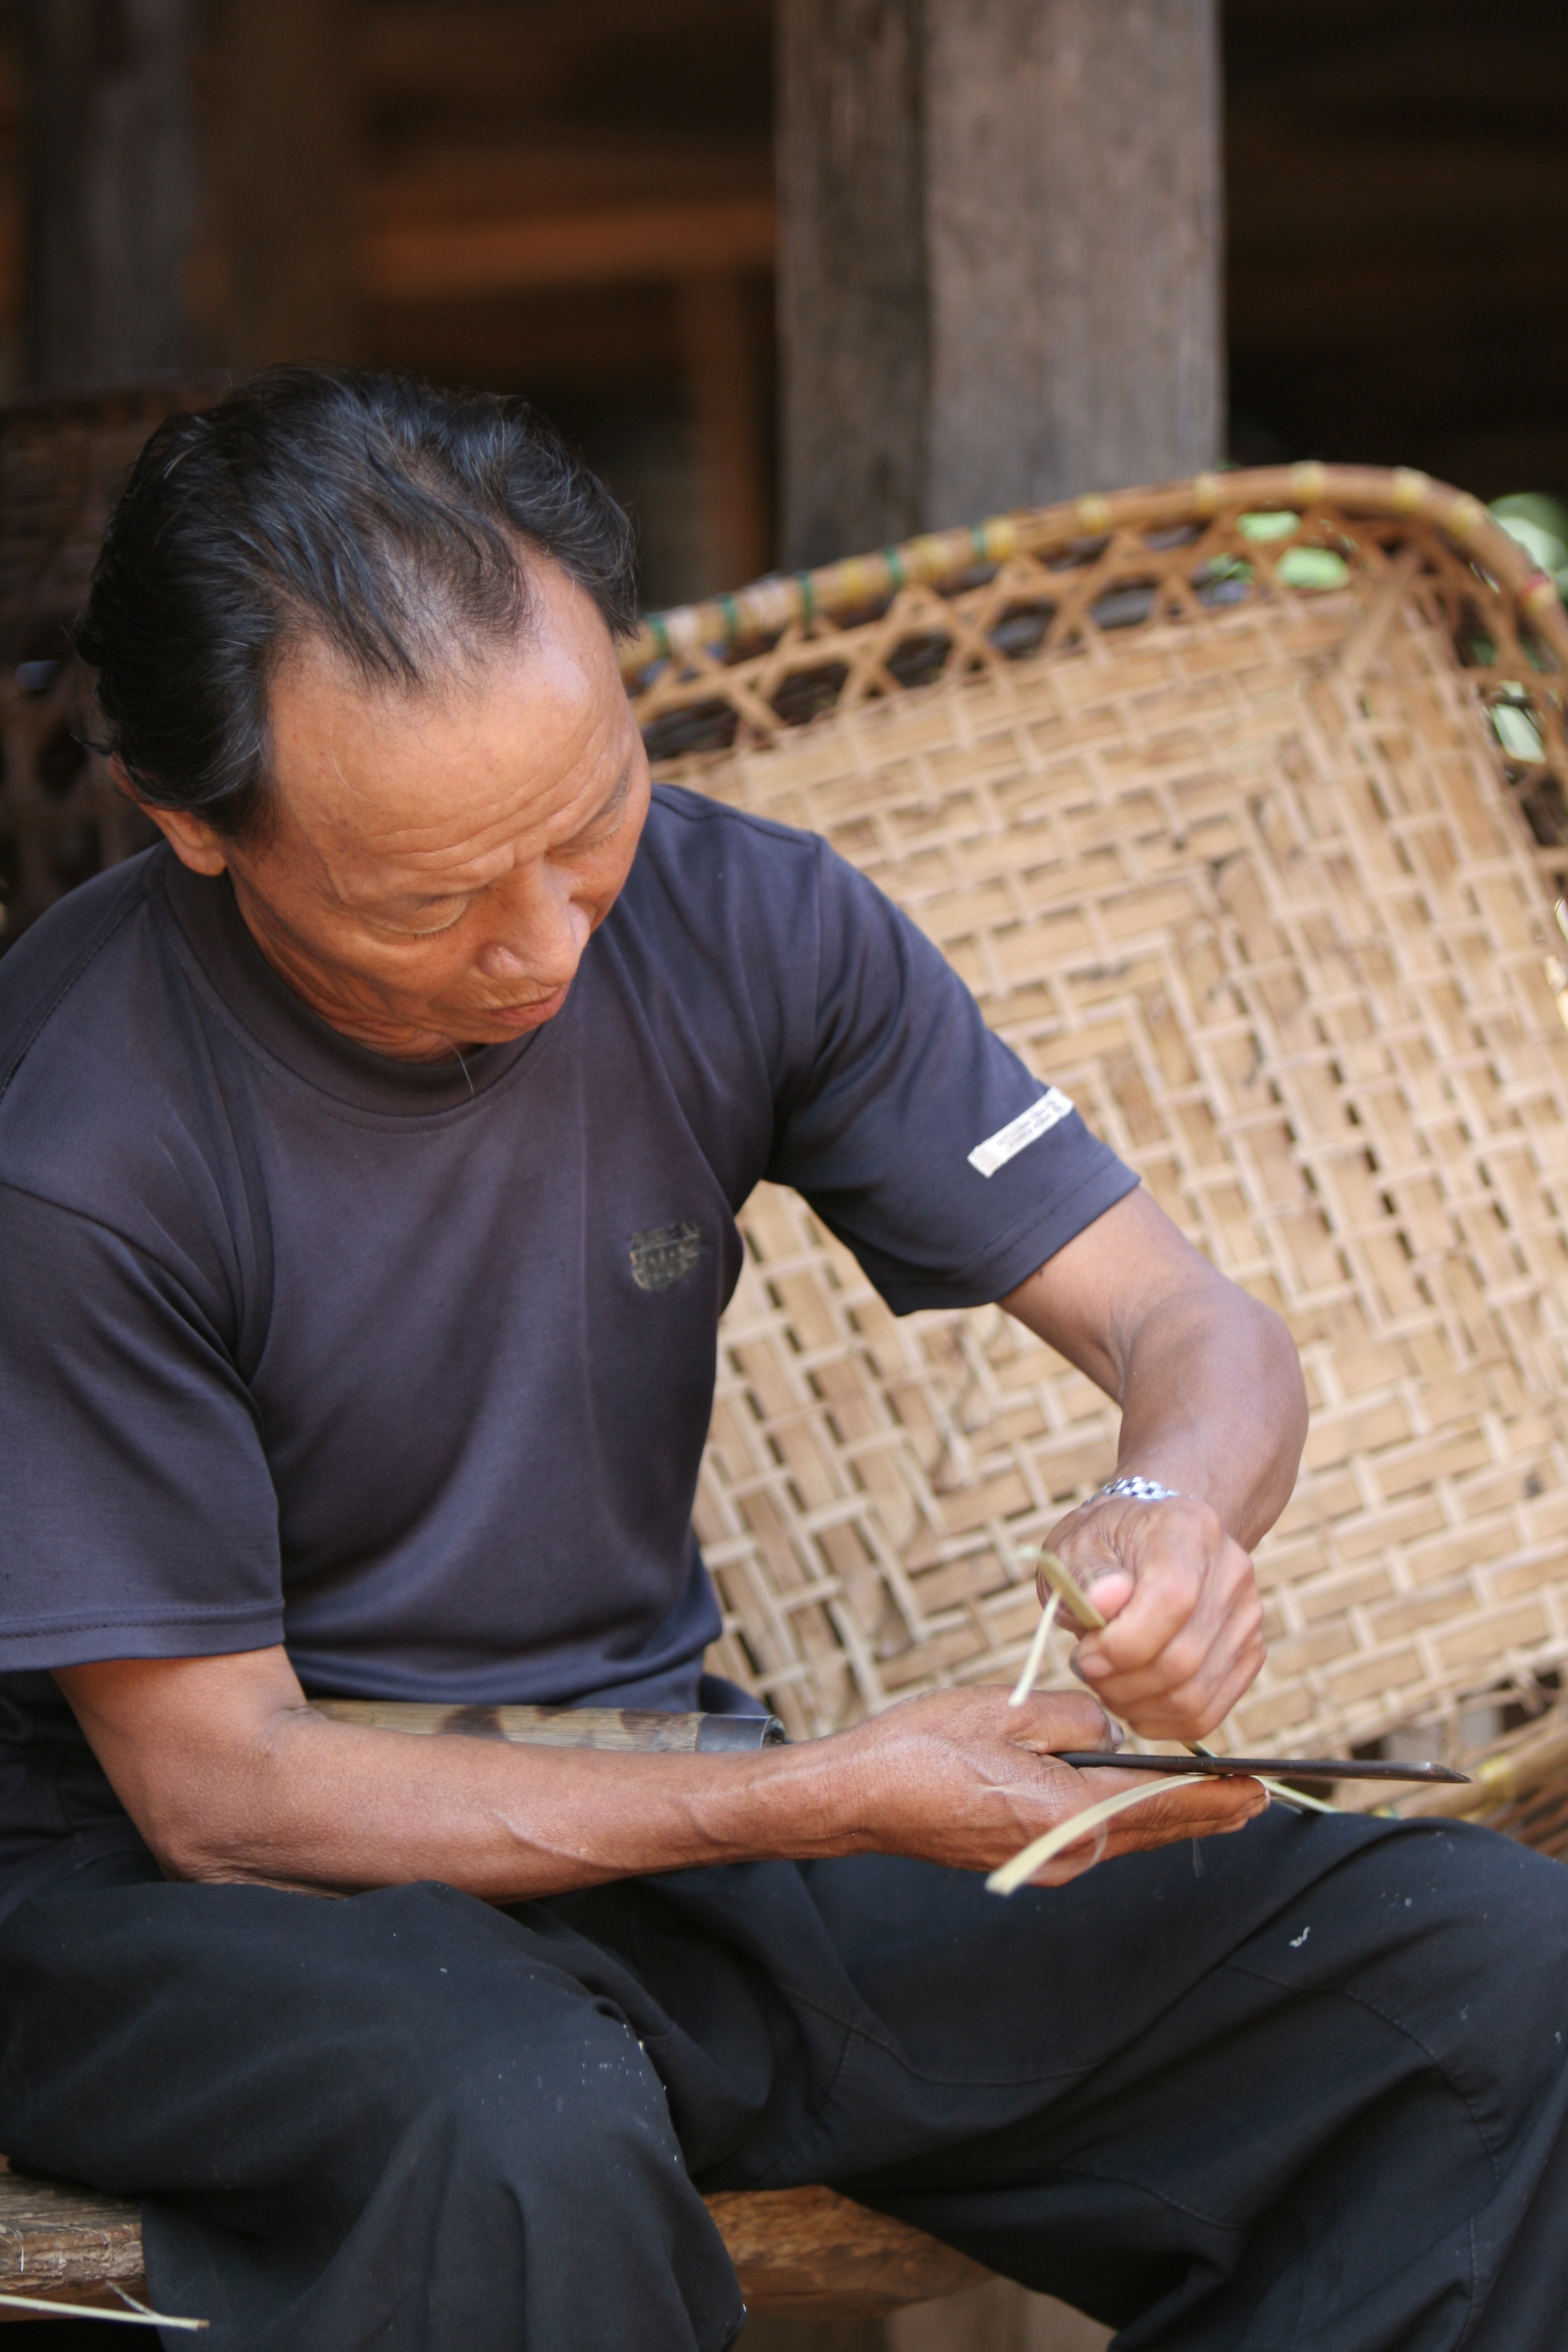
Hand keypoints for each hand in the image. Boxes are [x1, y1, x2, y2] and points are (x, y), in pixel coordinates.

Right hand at [832, 1686, 1264, 1883]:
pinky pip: (1090, 1837)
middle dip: (1204, 1814)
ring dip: (1167, 1818)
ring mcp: (1041, 1862)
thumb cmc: (927, 1746)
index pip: (1158, 1805)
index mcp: (1065, 1812)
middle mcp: (1063, 1852)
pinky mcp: (1021, 1858)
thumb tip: (1111, 1731)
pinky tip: (1135, 1802)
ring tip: (1213, 1802)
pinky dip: (1125, 1820)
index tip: (1258, 1791)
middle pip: (1149, 1831)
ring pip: (1121, 1837)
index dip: (1212, 1798)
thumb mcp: (1012, 1710)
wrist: (860, 1796)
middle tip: (1256, 1801)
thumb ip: (1079, 1719)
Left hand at [1043, 1494, 1265, 1740]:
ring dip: (1137, 1705)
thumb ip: (1084, 1576)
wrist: (1149, 1541)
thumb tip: (1105, 1602)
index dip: (1122, 1644)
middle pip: (1184, 1658)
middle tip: (1088, 1671)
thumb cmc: (1106, 1546)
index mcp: (1188, 1530)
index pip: (1172, 1601)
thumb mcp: (1076, 1546)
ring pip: (1195, 1695)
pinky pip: (1207, 1713)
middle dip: (1121, 1682)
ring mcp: (1247, 1616)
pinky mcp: (1249, 1654)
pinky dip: (1161, 1721)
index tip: (1085, 1655)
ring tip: (1106, 1683)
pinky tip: (1131, 1700)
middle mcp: (1231, 1571)